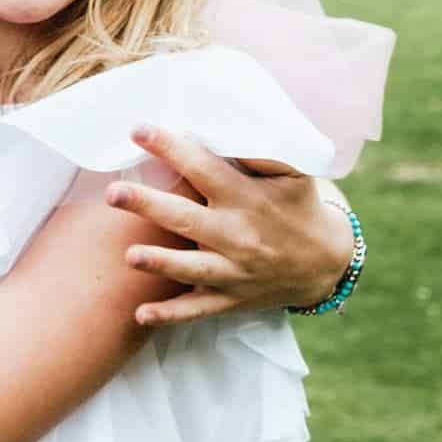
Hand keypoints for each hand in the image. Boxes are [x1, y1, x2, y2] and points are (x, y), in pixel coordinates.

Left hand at [108, 125, 352, 326]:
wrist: (327, 264)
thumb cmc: (297, 207)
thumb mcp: (292, 174)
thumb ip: (260, 152)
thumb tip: (223, 126)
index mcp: (247, 198)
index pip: (205, 169)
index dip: (172, 149)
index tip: (138, 131)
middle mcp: (238, 235)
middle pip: (187, 219)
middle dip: (149, 206)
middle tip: (113, 193)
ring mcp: (234, 271)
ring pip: (191, 268)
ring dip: (160, 263)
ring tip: (130, 255)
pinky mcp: (230, 298)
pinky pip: (197, 309)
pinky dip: (170, 315)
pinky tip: (141, 315)